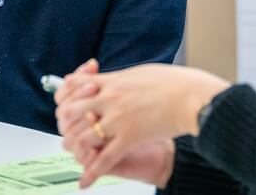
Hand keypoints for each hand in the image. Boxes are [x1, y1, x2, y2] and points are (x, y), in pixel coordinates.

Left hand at [55, 64, 229, 186]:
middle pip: (72, 111)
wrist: (190, 97)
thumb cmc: (172, 82)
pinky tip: (84, 182)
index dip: (67, 95)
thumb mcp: (139, 73)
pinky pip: (105, 159)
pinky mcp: (129, 137)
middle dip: (67, 123)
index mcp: (112, 81)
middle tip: (67, 130)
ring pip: (84, 136)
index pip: (75, 85)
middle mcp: (109, 99)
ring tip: (74, 153)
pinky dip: (92, 173)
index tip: (65, 104)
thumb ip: (121, 79)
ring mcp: (117, 119)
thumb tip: (111, 80)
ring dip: (76, 147)